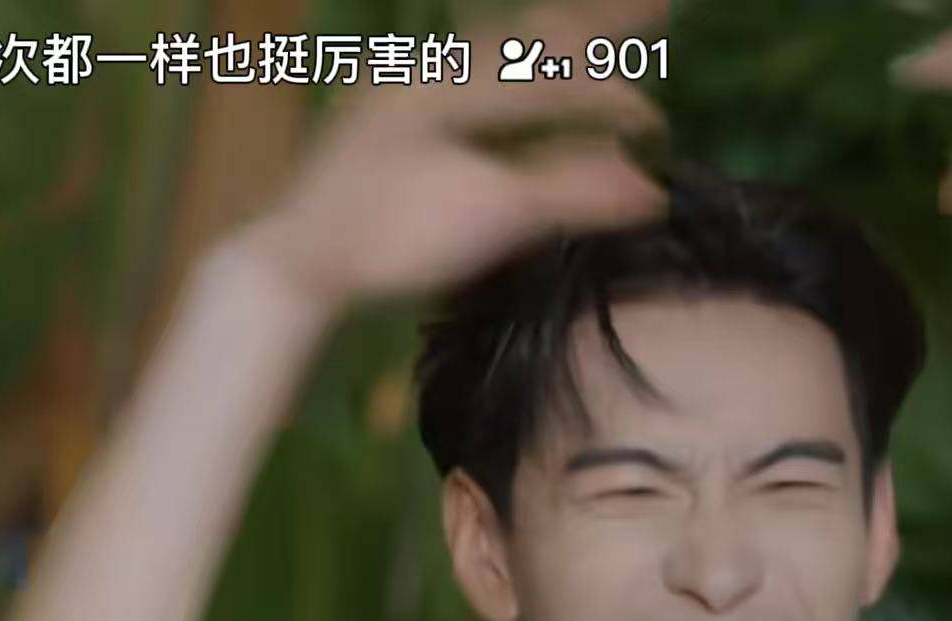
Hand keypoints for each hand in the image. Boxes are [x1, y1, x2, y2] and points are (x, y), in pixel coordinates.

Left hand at [234, 0, 671, 311]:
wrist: (293, 262)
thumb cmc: (387, 237)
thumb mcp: (487, 213)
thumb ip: (569, 189)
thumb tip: (647, 185)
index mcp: (446, 82)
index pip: (546, 72)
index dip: (608, 93)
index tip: (655, 121)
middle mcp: (425, 70)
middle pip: (523, 36)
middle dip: (592, 21)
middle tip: (658, 4)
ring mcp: (402, 92)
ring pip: (493, 50)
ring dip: (552, 46)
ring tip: (597, 32)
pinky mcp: (389, 121)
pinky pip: (470, 77)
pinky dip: (515, 76)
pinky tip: (527, 88)